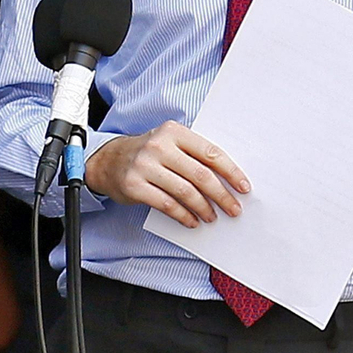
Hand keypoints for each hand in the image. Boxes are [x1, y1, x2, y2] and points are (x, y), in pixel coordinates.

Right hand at [84, 120, 249, 227]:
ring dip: (204, 208)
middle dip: (221, 195)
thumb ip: (194, 154)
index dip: (231, 172)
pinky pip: (166, 204)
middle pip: (200, 174)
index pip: (209, 152)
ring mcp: (145, 166)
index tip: (244, 187)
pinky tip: (192, 221)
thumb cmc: (149, 153)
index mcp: (173, 131)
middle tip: (234, 209)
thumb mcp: (170, 142)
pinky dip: (183, 215)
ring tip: (213, 217)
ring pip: (185, 191)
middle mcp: (159, 146)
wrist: (108, 160)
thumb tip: (228, 180)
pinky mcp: (134, 186)